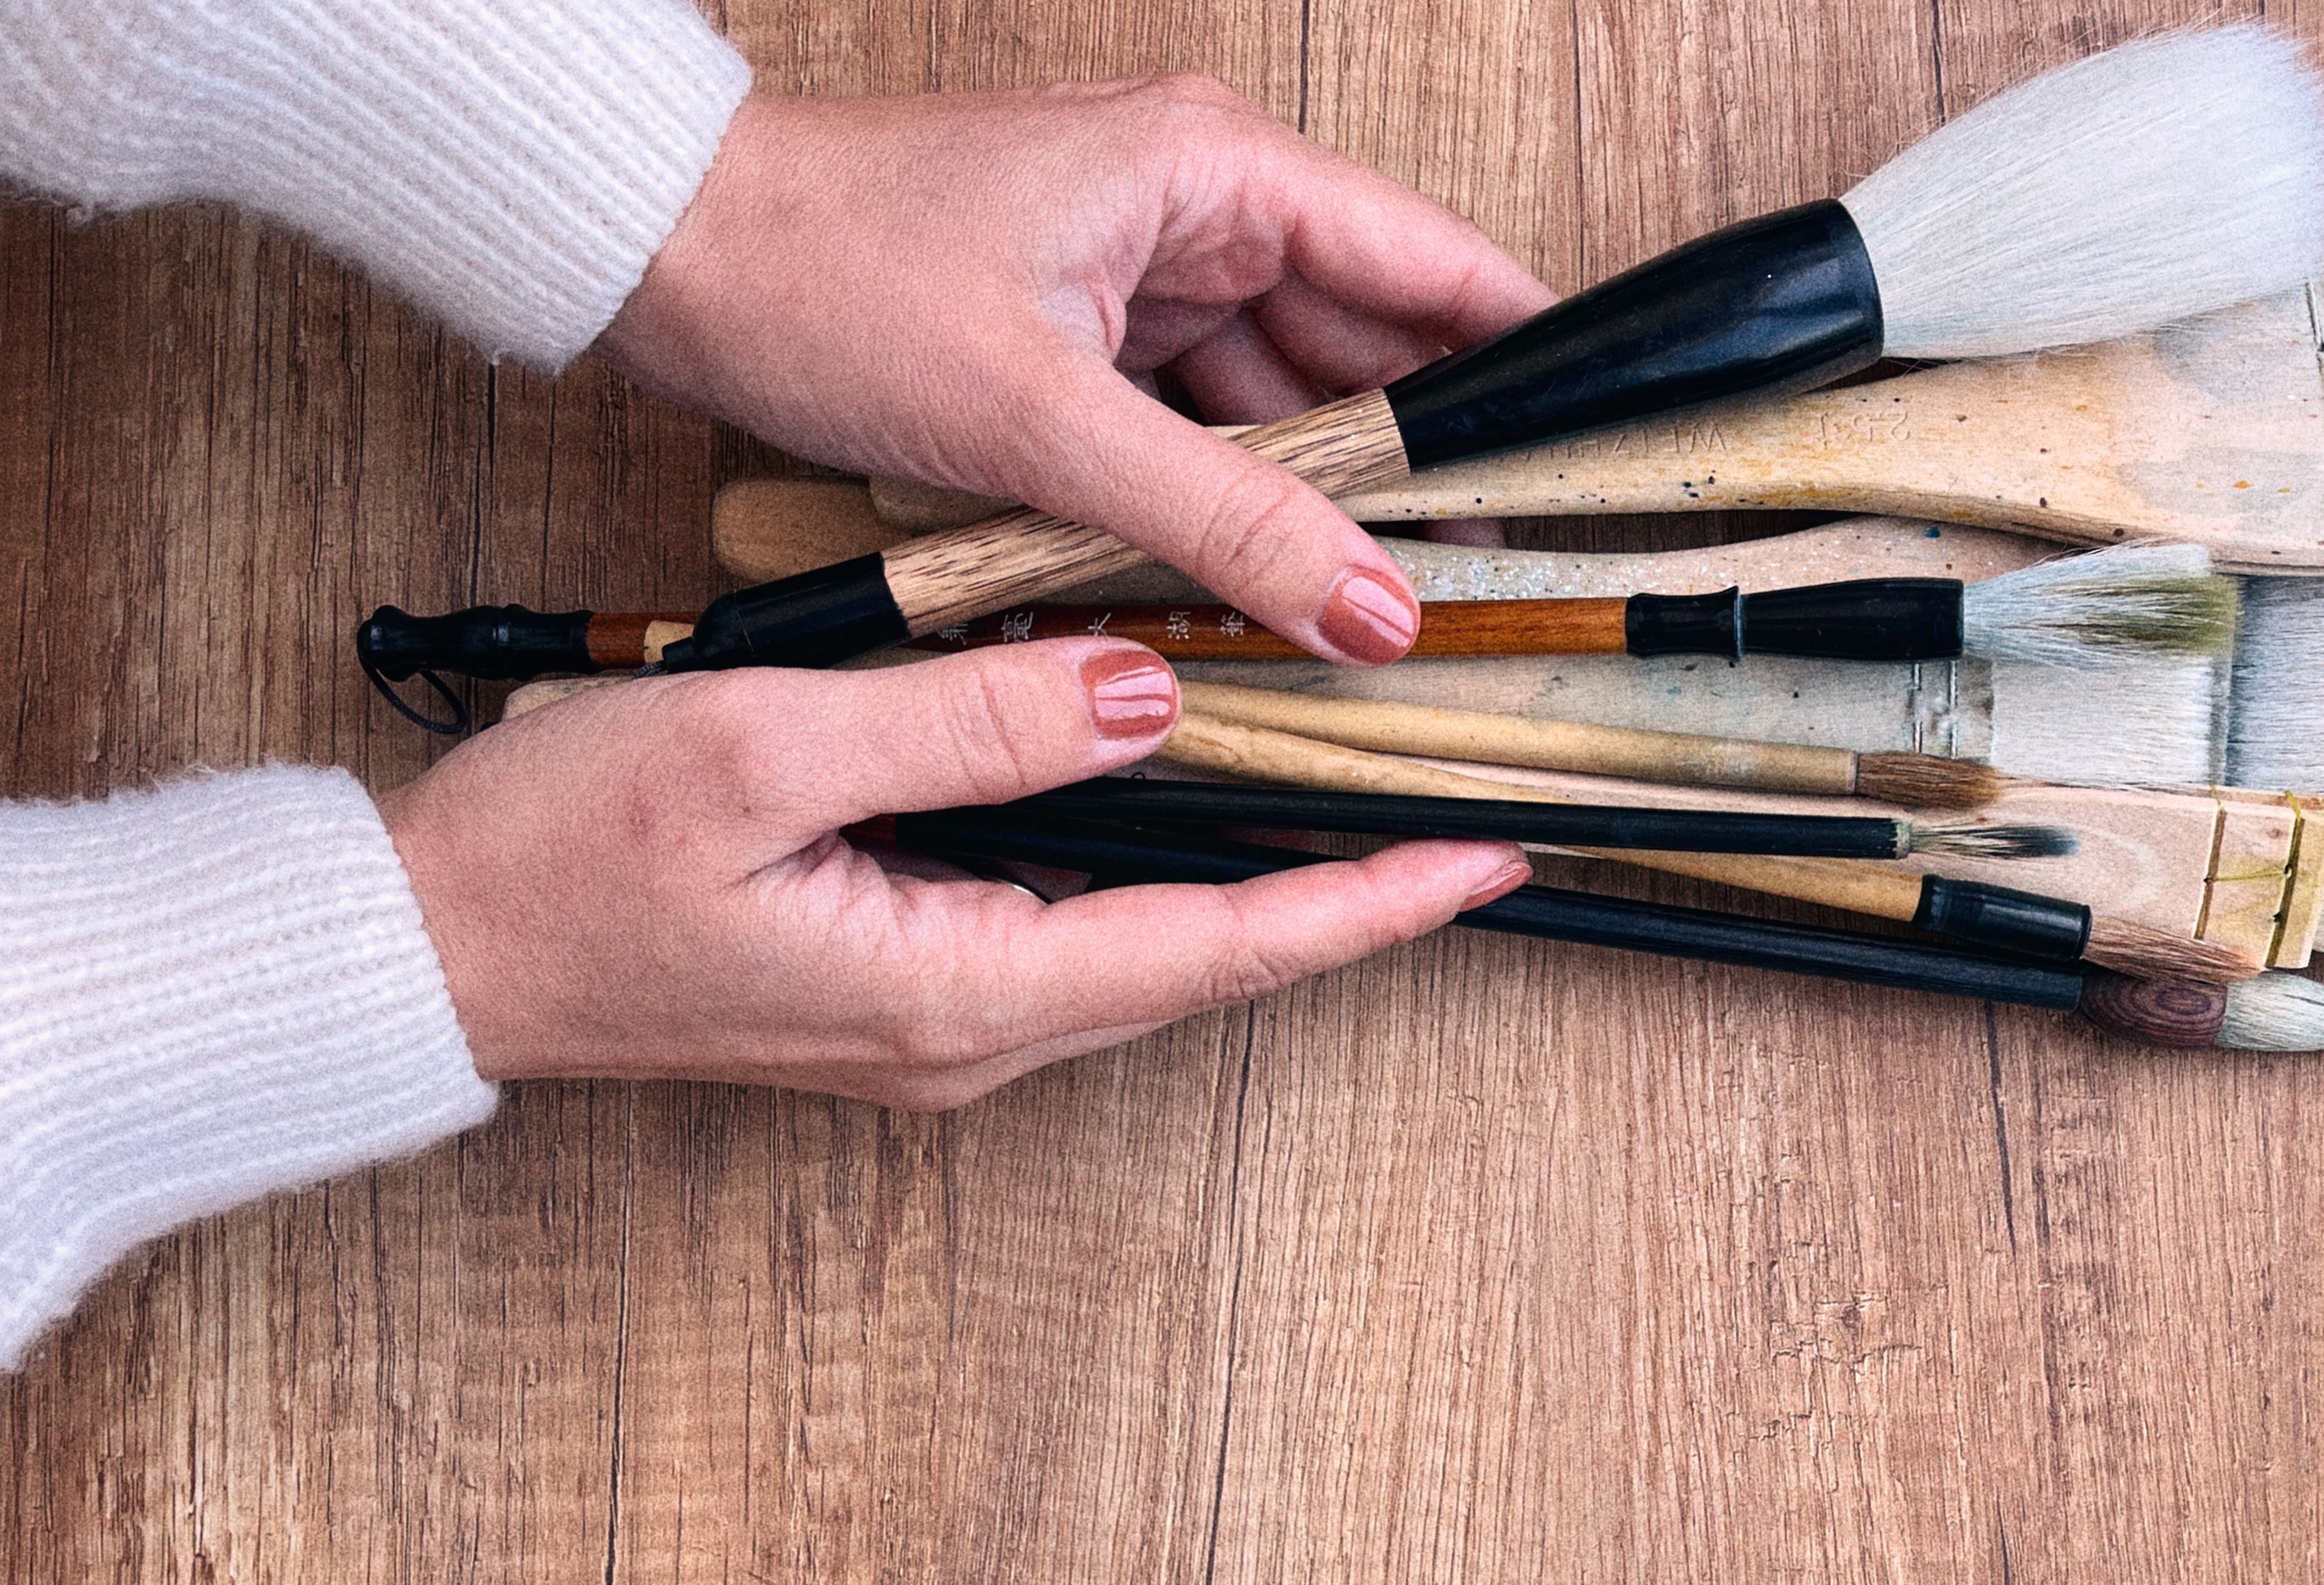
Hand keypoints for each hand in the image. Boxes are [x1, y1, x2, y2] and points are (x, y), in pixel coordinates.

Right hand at [378, 643, 1526, 1105]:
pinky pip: (1079, 928)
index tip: (1479, 866)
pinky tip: (1201, 806)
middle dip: (1348, 896)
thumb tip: (1140, 690)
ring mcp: (940, 1021)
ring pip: (1152, 944)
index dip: (1364, 906)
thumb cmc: (556, 862)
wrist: (425, 951)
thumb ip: (967, 721)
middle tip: (1472, 826)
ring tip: (1379, 811)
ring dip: (1266, 884)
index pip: (1218, 948)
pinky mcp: (905, 985)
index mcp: (959, 990)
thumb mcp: (763, 753)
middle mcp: (973, 1033)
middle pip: (1211, 959)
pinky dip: (1164, 870)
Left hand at [599, 81, 1553, 665]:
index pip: (1437, 266)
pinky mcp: (1093, 331)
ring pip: (1292, 400)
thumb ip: (1223, 518)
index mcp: (1217, 169)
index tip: (1593, 463)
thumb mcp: (1042, 419)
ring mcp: (1147, 269)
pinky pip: (1208, 423)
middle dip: (1421, 466)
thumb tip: (1369, 606)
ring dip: (1318, 498)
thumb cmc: (824, 272)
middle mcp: (1201, 205)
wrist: (661, 258)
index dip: (1527, 366)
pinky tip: (1251, 577)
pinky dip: (1231, 497)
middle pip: (1375, 348)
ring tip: (1366, 603)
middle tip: (1480, 582)